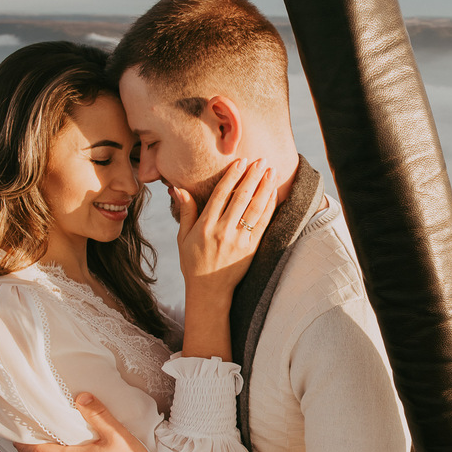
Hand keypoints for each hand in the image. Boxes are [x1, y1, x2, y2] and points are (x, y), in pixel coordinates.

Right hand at [174, 157, 276, 300]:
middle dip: (252, 177)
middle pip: (240, 198)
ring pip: (255, 209)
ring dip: (264, 188)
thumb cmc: (193, 262)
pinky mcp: (251, 249)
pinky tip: (273, 194)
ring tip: (271, 172)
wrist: (209, 290)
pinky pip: (263, 224)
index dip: (232, 176)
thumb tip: (177, 188)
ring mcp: (239, 241)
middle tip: (261, 160)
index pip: (220, 195)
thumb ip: (185, 212)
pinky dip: (269, 208)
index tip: (241, 161)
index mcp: (205, 226)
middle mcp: (223, 231)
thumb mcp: (183, 237)